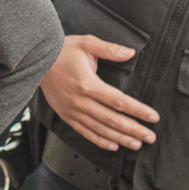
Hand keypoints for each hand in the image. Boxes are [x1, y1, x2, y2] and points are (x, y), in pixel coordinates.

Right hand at [39, 34, 157, 150]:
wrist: (35, 61)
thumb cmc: (62, 51)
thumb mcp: (87, 43)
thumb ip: (110, 49)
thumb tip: (130, 53)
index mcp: (88, 84)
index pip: (118, 101)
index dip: (138, 110)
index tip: (153, 117)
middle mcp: (80, 101)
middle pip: (111, 120)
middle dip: (133, 130)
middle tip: (150, 137)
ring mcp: (72, 110)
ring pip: (99, 129)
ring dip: (120, 139)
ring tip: (136, 145)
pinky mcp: (65, 115)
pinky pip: (84, 131)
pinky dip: (99, 140)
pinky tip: (113, 146)